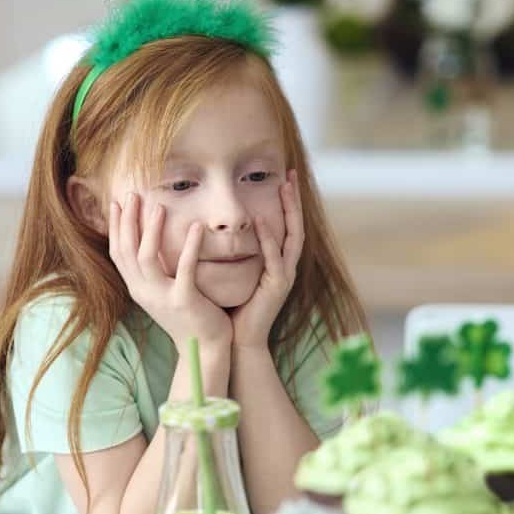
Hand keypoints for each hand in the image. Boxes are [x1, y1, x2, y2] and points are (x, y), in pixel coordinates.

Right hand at [109, 192, 231, 351]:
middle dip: (128, 220)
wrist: (204, 348)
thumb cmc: (189, 315)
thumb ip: (156, 271)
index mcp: (137, 289)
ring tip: (159, 206)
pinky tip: (196, 226)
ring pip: (147, 258)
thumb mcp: (164, 292)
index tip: (118, 202)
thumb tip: (152, 242)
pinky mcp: (184, 301)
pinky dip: (189, 246)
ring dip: (151, 229)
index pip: (118, 253)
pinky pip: (184, 268)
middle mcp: (143, 292)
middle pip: (127, 251)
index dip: (115, 227)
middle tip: (133, 193)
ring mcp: (161, 298)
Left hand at [230, 169, 304, 349]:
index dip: (287, 203)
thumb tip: (217, 227)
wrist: (238, 339)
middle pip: (296, 225)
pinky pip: (275, 257)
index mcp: (278, 263)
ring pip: (292, 237)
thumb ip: (235, 251)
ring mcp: (285, 276)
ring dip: (288, 211)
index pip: (286, 226)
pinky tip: (263, 220)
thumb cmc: (233, 307)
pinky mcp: (277, 286)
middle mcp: (286, 266)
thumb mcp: (235, 272)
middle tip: (290, 175)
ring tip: (283, 188)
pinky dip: (269, 238)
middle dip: (293, 200)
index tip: (283, 178)